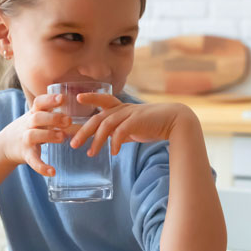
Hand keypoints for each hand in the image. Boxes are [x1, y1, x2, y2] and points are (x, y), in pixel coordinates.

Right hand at [0, 92, 70, 176]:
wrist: (5, 146)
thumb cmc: (31, 128)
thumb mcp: (38, 118)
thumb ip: (56, 115)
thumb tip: (87, 116)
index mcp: (34, 114)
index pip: (39, 103)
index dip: (50, 100)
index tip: (62, 98)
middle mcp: (28, 124)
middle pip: (37, 118)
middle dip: (53, 118)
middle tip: (69, 120)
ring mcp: (26, 139)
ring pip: (33, 135)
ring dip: (48, 135)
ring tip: (62, 137)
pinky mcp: (26, 154)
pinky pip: (33, 161)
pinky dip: (42, 167)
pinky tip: (52, 172)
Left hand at [69, 94, 193, 155]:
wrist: (176, 121)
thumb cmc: (156, 124)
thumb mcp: (135, 126)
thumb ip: (123, 131)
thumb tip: (112, 140)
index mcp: (123, 108)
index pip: (104, 99)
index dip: (91, 97)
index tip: (79, 98)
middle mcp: (124, 109)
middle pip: (98, 117)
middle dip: (84, 130)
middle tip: (73, 143)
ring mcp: (130, 114)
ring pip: (106, 125)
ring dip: (97, 140)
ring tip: (90, 153)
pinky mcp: (137, 121)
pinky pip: (121, 132)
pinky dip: (115, 143)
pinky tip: (113, 152)